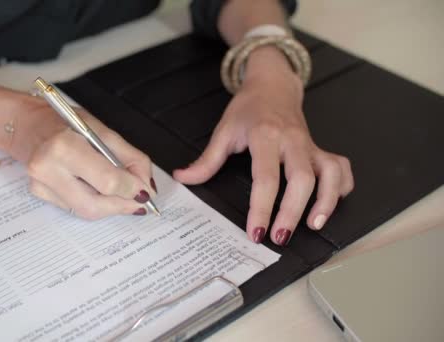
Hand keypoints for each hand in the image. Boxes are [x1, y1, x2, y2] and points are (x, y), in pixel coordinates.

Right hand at [10, 104, 156, 219]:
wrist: (27, 124)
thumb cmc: (65, 122)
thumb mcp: (103, 131)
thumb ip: (130, 158)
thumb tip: (145, 186)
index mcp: (65, 147)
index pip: (107, 181)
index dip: (131, 189)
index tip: (144, 191)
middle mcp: (48, 168)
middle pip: (95, 205)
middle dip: (122, 205)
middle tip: (138, 201)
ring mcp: (40, 184)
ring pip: (85, 211)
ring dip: (109, 206)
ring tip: (121, 194)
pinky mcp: (38, 194)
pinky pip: (74, 207)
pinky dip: (92, 201)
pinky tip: (95, 188)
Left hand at [174, 46, 353, 245]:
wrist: (272, 85)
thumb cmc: (248, 109)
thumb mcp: (224, 131)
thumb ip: (206, 160)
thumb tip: (183, 178)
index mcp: (264, 136)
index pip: (265, 177)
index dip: (261, 208)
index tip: (256, 232)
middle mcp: (292, 140)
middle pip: (301, 179)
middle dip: (292, 212)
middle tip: (280, 237)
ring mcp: (310, 144)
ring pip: (329, 172)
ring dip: (326, 201)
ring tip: (314, 226)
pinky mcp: (321, 148)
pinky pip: (341, 167)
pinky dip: (341, 187)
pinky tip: (331, 204)